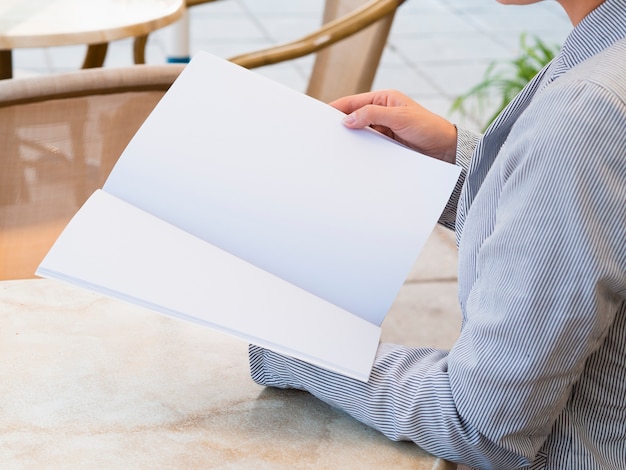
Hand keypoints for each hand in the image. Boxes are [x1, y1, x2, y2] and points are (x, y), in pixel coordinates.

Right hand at [330, 90, 457, 163]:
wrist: (446, 150)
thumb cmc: (428, 127)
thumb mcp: (399, 117)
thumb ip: (372, 115)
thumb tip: (347, 119)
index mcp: (384, 99)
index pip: (353, 102)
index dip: (336, 108)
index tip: (320, 117)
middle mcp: (382, 113)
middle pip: (354, 118)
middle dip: (340, 126)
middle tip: (323, 135)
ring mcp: (383, 130)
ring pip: (360, 134)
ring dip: (350, 140)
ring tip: (334, 148)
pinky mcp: (386, 146)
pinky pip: (368, 147)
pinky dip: (360, 151)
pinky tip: (351, 158)